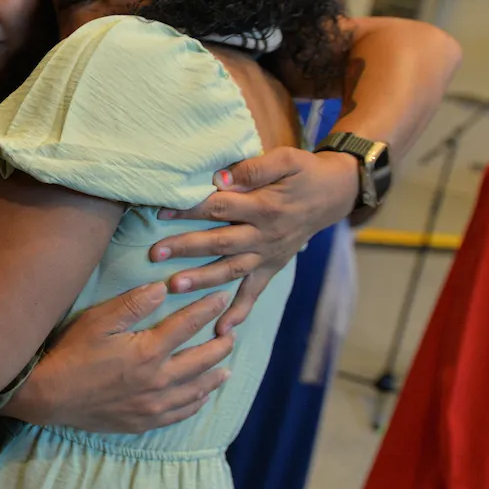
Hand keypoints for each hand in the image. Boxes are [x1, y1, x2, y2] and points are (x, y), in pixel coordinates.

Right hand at [11, 282, 233, 432]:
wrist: (49, 396)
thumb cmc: (71, 353)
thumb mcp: (97, 321)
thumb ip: (132, 305)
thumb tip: (162, 288)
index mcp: (148, 352)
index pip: (188, 325)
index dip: (207, 309)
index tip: (222, 298)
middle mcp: (158, 381)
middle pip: (202, 360)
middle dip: (220, 344)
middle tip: (231, 334)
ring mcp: (153, 405)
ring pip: (197, 390)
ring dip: (215, 375)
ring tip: (227, 367)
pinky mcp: (144, 422)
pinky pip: (181, 413)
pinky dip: (196, 403)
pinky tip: (201, 397)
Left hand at [150, 147, 357, 332]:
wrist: (334, 194)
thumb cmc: (304, 173)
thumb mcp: (287, 160)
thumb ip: (254, 169)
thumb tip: (220, 178)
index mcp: (265, 207)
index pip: (220, 207)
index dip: (191, 209)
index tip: (162, 211)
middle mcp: (264, 235)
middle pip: (220, 242)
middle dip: (186, 248)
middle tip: (155, 252)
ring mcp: (267, 255)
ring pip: (231, 270)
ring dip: (202, 279)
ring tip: (174, 286)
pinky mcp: (272, 267)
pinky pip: (255, 292)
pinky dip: (240, 311)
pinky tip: (221, 329)